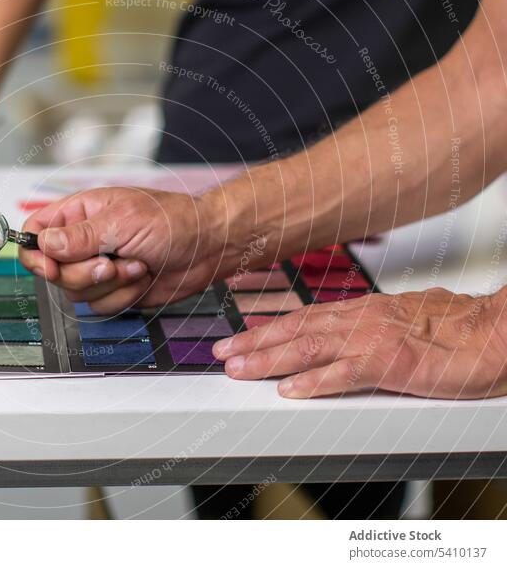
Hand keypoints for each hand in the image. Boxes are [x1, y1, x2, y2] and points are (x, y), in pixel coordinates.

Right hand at [19, 187, 257, 313]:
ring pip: (77, 293)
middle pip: (54, 272)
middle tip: (111, 262)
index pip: (35, 232)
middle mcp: (84, 242)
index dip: (35, 254)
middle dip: (84, 274)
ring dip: (111, 284)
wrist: (209, 247)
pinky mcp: (114, 290)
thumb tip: (43, 244)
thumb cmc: (173, 221)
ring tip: (137, 264)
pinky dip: (124, 296)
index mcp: (79, 213)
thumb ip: (80, 236)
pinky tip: (143, 278)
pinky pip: (101, 307)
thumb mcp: (122, 221)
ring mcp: (98, 268)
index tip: (50, 268)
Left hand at [213, 288, 506, 398]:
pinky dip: (313, 382)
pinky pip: (344, 374)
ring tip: (239, 369)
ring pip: (308, 347)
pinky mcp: (391, 364)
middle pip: (295, 329)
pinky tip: (289, 390)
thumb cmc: (456, 329)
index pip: (303, 318)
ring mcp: (373, 340)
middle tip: (222, 353)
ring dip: (269, 359)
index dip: (268, 329)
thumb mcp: (400, 320)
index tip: (239, 338)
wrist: (497, 332)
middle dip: (254, 342)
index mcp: (362, 311)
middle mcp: (361, 320)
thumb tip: (342, 332)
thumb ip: (368, 327)